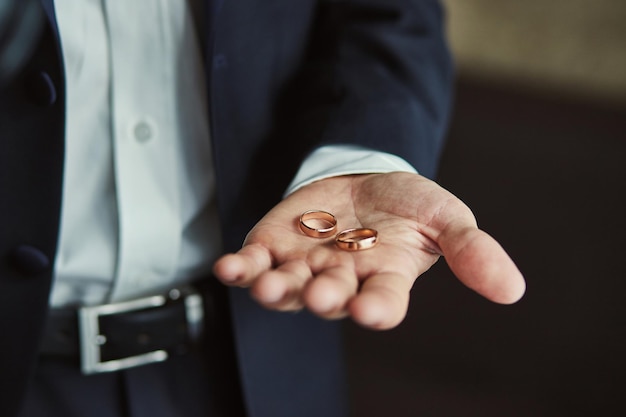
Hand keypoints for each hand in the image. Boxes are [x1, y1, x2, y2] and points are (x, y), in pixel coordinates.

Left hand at [213, 172, 524, 329]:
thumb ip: (472, 250)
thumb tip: (512, 290)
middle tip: (324, 294)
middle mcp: (342, 281)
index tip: (371, 311)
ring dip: (276, 290)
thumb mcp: (446, 216)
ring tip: (271, 286)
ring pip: (287, 289)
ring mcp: (304, 267)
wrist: (364, 180)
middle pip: (331, 299)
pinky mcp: (274, 248)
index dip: (377, 309)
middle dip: (326, 297)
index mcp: (385, 279)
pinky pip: (254, 266)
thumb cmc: (408, 205)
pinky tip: (229, 267)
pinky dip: (241, 269)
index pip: (384, 303)